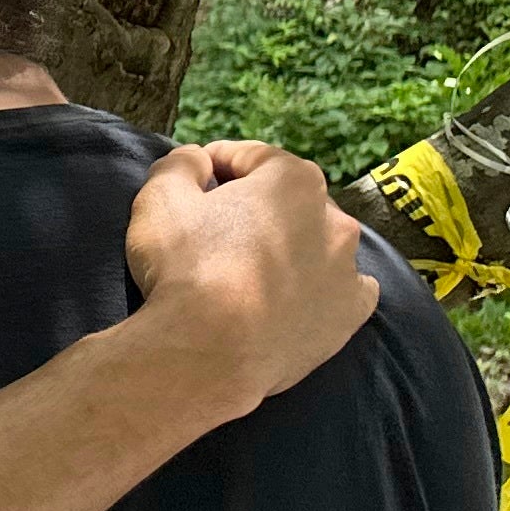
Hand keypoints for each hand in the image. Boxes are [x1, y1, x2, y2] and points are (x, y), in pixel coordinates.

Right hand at [124, 141, 377, 416]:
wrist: (209, 353)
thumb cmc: (186, 268)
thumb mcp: (158, 200)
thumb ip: (178, 166)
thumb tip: (195, 159)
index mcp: (293, 179)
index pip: (251, 157)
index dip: (216, 164)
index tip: (193, 183)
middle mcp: (335, 217)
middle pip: (290, 200)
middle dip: (257, 208)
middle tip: (217, 232)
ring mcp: (348, 268)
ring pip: (319, 243)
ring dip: (291, 246)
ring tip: (252, 271)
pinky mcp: (350, 313)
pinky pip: (344, 289)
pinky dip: (322, 287)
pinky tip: (295, 297)